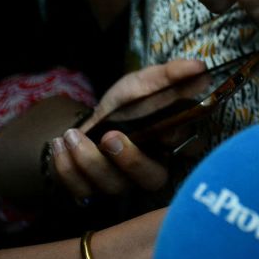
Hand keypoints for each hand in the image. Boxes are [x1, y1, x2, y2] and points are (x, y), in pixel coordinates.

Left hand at [50, 59, 206, 201]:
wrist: (93, 118)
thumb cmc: (127, 102)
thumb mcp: (146, 82)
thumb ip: (170, 75)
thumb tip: (199, 66)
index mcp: (172, 144)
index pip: (186, 151)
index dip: (173, 143)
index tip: (163, 130)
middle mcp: (152, 169)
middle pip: (151, 179)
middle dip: (130, 160)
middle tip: (110, 137)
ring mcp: (122, 184)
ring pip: (111, 186)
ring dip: (88, 160)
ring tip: (71, 135)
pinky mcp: (93, 191)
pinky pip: (80, 189)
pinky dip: (65, 167)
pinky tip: (59, 144)